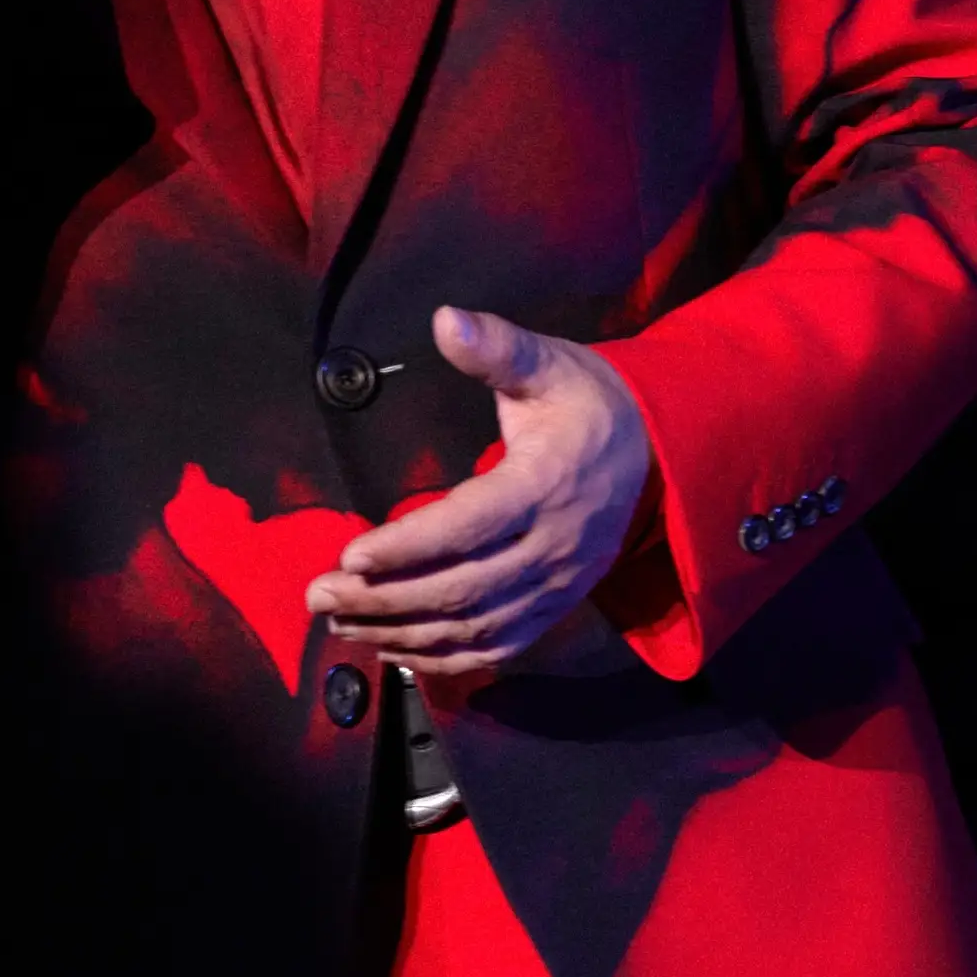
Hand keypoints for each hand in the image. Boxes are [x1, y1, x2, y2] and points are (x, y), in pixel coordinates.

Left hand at [303, 305, 653, 675]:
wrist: (656, 456)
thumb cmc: (587, 405)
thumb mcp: (548, 364)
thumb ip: (497, 348)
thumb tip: (445, 319)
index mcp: (546, 485)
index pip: (469, 526)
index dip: (408, 546)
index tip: (350, 554)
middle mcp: (552, 548)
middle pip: (461, 589)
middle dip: (383, 599)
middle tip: (319, 595)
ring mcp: (555, 587)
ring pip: (471, 628)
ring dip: (400, 633)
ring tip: (339, 624)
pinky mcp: (553, 609)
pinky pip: (495, 648)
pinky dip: (441, 658)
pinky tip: (391, 648)